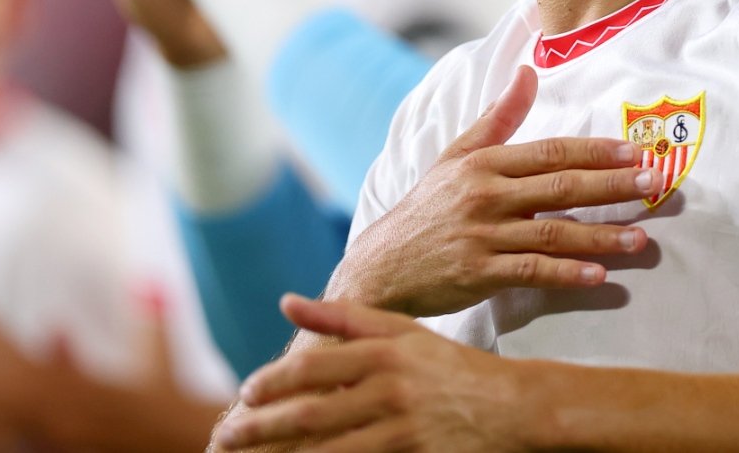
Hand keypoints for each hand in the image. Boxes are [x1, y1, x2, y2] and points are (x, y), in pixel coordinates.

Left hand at [213, 296, 531, 452]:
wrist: (514, 407)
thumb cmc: (450, 369)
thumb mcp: (402, 332)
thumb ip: (342, 317)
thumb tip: (285, 301)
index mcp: (383, 352)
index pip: (310, 368)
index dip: (270, 384)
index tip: (244, 396)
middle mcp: (390, 389)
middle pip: (308, 413)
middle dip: (258, 429)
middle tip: (224, 438)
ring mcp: (402, 429)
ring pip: (326, 450)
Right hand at [330, 66, 652, 317]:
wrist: (381, 265)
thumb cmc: (428, 208)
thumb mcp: (456, 155)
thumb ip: (499, 117)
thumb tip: (528, 70)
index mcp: (484, 163)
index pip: (551, 152)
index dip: (596, 151)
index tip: (635, 151)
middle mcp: (485, 196)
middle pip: (560, 188)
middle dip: (611, 186)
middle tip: (654, 185)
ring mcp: (483, 236)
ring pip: (554, 233)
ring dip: (602, 236)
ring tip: (642, 238)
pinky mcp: (480, 275)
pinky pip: (532, 273)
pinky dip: (568, 274)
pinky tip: (600, 276)